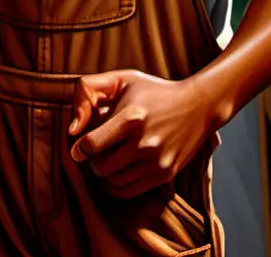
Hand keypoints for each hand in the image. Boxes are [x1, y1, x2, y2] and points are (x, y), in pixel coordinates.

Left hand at [69, 70, 216, 198]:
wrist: (197, 106)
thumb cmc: (154, 91)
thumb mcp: (123, 78)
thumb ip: (89, 90)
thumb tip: (72, 128)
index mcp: (131, 117)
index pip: (91, 145)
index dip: (80, 149)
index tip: (80, 148)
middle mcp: (144, 142)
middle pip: (100, 167)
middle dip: (94, 161)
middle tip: (100, 151)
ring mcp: (156, 161)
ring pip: (113, 182)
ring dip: (107, 173)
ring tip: (113, 158)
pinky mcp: (164, 174)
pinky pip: (129, 191)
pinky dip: (119, 185)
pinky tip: (122, 170)